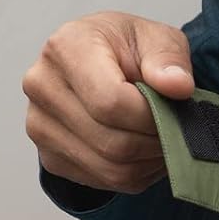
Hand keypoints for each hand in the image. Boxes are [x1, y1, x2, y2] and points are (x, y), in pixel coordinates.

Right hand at [23, 13, 193, 192]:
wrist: (102, 61)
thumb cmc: (127, 48)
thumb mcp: (157, 38)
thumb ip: (169, 59)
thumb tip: (178, 86)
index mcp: (66, 48)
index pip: (110, 102)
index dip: (152, 116)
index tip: (175, 111)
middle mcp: (42, 86)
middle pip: (112, 142)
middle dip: (155, 142)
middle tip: (178, 130)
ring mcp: (40, 126)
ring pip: (111, 169)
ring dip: (149, 161)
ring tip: (165, 139)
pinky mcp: (50, 157)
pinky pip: (105, 181)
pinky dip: (136, 173)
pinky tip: (145, 150)